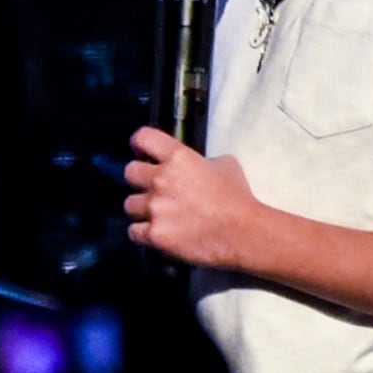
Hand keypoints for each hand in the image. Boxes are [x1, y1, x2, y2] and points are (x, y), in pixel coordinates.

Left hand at [124, 125, 262, 271]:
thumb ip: (201, 160)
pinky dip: (143, 233)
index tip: (142, 152)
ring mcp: (155, 208)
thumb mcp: (225, 164)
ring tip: (160, 214)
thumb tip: (195, 164)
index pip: (142, 137)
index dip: (139, 144)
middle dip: (140, 180)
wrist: (244, 233)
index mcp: (177, 158)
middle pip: (129, 172)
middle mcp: (161, 179)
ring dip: (141, 209)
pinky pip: (134, 231)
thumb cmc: (238, 199)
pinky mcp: (154, 234)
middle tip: (155, 189)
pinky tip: (158, 232)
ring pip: (129, 204)